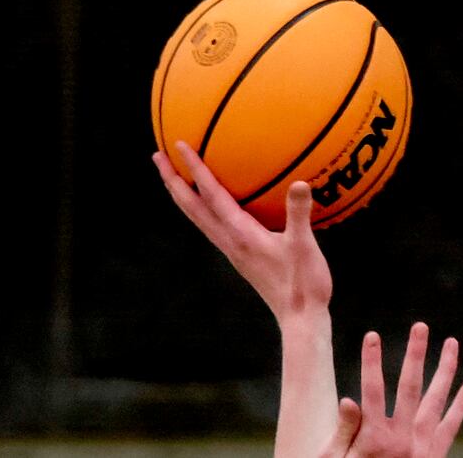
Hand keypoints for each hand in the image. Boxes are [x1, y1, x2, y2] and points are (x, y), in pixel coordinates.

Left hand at [152, 141, 331, 324]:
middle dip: (173, 181)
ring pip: (198, 217)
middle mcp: (229, 241)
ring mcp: (232, 250)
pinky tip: (214, 203)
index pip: (210, 195)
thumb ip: (299, 214)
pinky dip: (203, 207)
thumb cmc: (304, 284)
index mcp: (240, 234)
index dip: (195, 168)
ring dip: (182, 194)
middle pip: (191, 207)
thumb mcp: (304, 246)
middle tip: (157, 156)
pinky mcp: (240, 256)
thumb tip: (299, 183)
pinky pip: (213, 225)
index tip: (179, 145)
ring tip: (174, 176)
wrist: (299, 318)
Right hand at [319, 322, 462, 457]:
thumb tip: (349, 398)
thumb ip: (345, 431)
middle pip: (411, 387)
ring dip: (445, 370)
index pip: (372, 390)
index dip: (371, 362)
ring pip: (437, 401)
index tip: (372, 335)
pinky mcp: (436, 456)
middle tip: (421, 326)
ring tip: (452, 344)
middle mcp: (404, 440)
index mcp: (376, 440)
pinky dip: (460, 406)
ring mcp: (423, 448)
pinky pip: (451, 427)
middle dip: (416, 354)